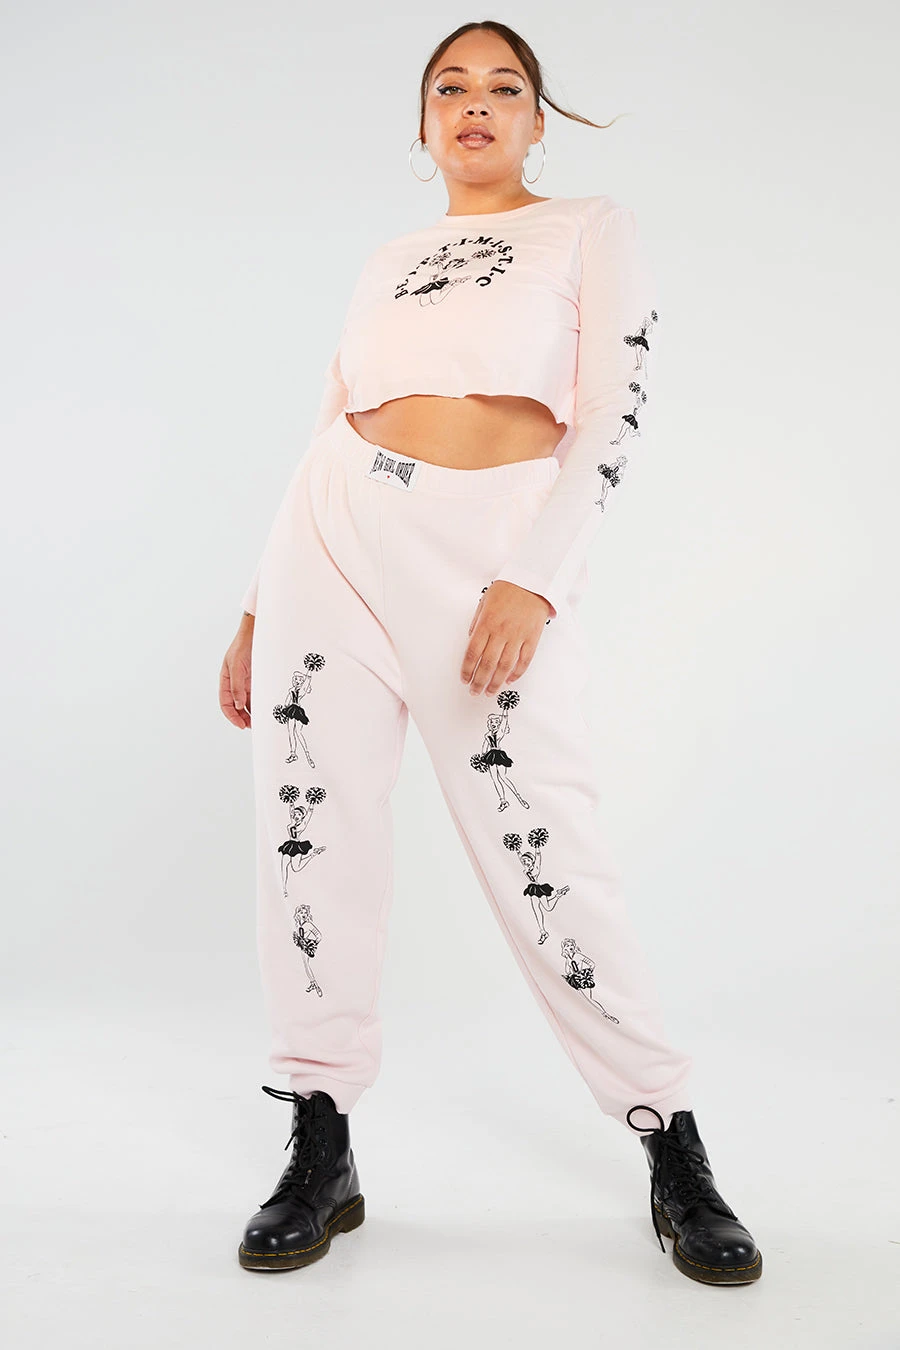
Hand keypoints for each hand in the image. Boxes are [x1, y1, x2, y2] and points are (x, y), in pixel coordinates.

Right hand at [219, 614, 253, 727]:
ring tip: (259, 722)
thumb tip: (238, 705)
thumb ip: (237, 686)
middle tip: (251, 727)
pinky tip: (264, 710)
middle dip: (242, 718)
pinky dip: (259, 704)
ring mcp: (246, 682)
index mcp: (226, 680)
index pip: (225, 703)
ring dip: (251, 713)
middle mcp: (235, 683)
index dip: (232, 716)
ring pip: (247, 703)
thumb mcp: (237, 665)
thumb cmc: (243, 645)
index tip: (240, 725)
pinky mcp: (256, 680)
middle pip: (236, 706)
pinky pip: (256, 696)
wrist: (257, 633)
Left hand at [460, 581, 552, 695]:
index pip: (473, 653)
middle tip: (475, 692)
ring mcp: (518, 636)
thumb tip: (471, 640)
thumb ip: (477, 622)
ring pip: (505, 666)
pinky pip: (524, 661)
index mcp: (486, 623)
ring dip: (496, 682)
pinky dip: (516, 673)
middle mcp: (501, 632)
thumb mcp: (484, 602)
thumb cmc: (507, 588)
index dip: (467, 670)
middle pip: (487, 664)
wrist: (533, 581)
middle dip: (479, 681)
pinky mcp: (532, 638)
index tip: (464, 680)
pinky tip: (509, 680)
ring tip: (490, 691)